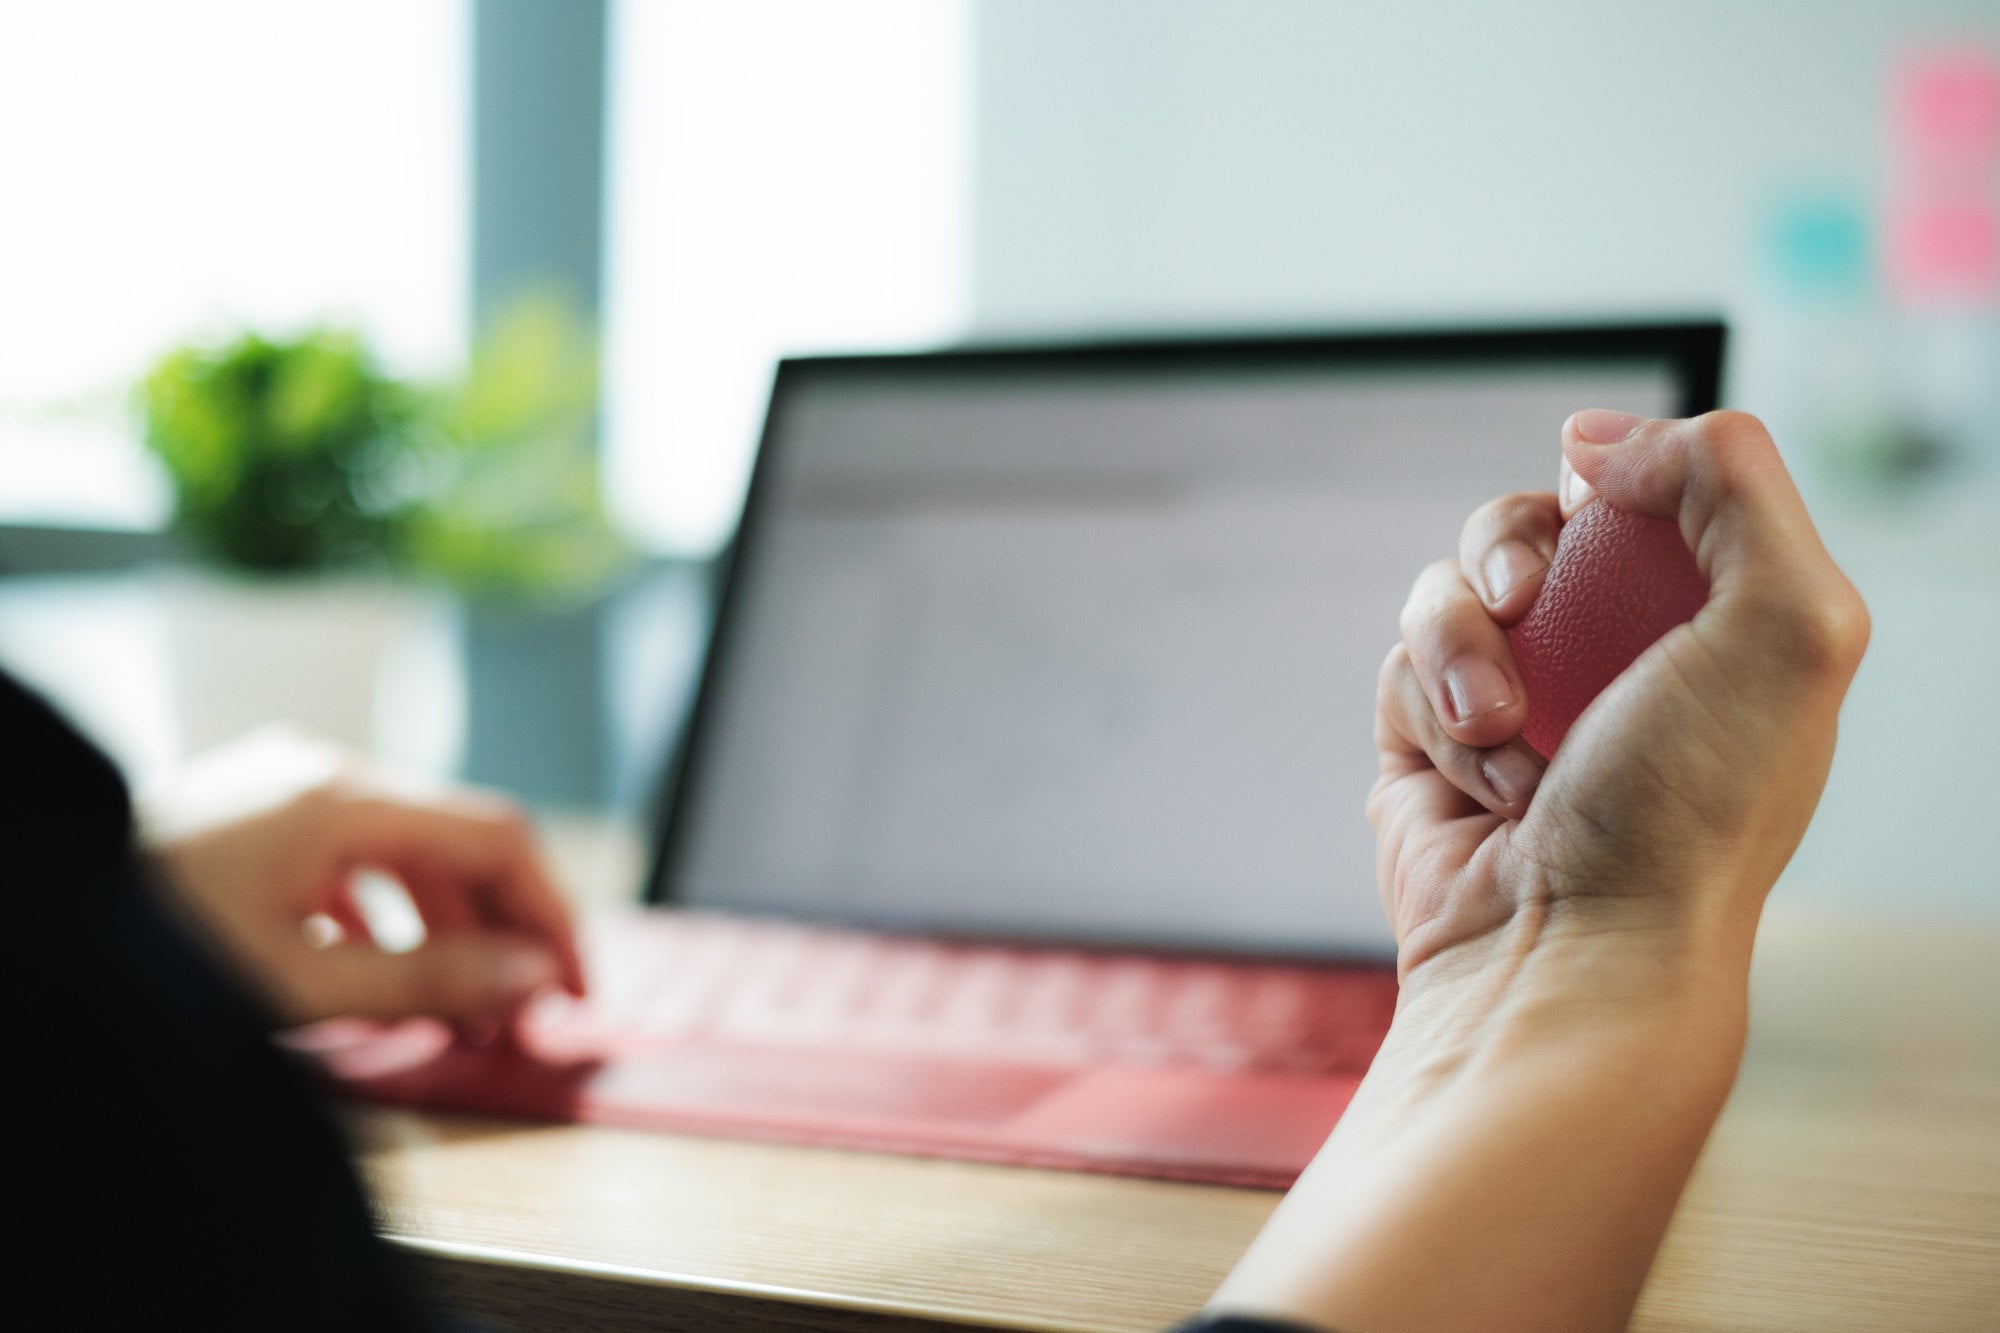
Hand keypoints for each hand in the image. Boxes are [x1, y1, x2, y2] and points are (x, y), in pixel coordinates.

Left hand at [144, 731, 586, 1026]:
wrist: (29, 917)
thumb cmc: (150, 947)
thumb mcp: (297, 984)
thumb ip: (428, 978)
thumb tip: (534, 973)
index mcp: (342, 795)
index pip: (497, 834)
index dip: (552, 911)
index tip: (575, 988)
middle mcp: (321, 770)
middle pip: (454, 842)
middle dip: (498, 933)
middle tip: (518, 1022)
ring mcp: (281, 784)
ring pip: (404, 851)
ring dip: (443, 930)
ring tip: (454, 1017)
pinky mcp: (250, 810)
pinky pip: (349, 855)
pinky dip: (384, 914)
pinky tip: (376, 975)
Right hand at [1374, 408, 1869, 981]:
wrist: (1570, 950)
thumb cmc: (1690, 811)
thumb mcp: (1790, 623)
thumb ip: (1731, 479)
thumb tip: (1594, 440)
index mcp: (1717, 625)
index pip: (1654, 489)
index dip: (1618, 470)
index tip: (1597, 491)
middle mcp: (1617, 656)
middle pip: (1532, 517)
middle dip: (1511, 542)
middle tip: (1523, 599)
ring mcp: (1518, 699)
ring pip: (1449, 587)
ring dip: (1464, 646)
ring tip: (1502, 728)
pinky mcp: (1430, 740)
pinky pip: (1401, 663)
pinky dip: (1436, 711)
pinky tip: (1485, 785)